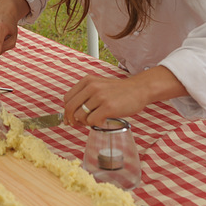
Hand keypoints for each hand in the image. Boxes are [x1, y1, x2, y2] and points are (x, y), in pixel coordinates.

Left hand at [63, 66, 186, 126]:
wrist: (139, 89)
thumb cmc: (119, 91)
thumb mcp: (99, 86)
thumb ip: (85, 95)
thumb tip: (71, 114)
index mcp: (87, 81)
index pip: (67, 99)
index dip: (66, 111)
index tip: (70, 119)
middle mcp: (91, 87)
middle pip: (70, 108)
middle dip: (71, 119)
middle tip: (77, 125)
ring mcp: (100, 96)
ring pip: (80, 116)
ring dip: (85, 123)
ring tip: (94, 121)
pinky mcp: (108, 107)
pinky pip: (92, 121)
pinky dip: (95, 124)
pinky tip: (103, 121)